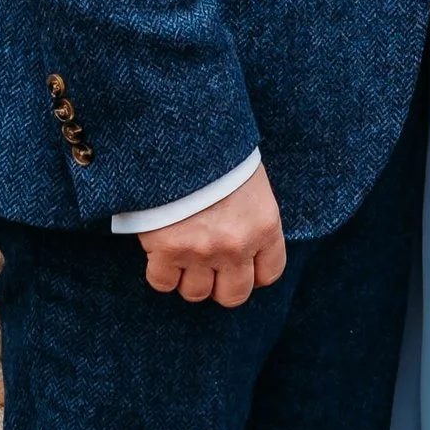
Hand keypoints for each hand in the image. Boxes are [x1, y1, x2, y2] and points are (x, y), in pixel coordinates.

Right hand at [140, 163, 287, 305]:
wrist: (179, 135)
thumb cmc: (216, 153)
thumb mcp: (249, 181)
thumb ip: (250, 216)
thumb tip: (244, 241)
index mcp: (265, 226)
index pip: (269, 274)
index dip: (253, 273)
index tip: (240, 264)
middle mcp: (237, 245)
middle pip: (234, 295)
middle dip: (220, 285)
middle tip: (208, 266)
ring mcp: (202, 251)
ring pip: (196, 293)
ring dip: (188, 278)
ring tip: (182, 254)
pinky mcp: (167, 250)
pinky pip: (163, 282)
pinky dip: (160, 272)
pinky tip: (160, 252)